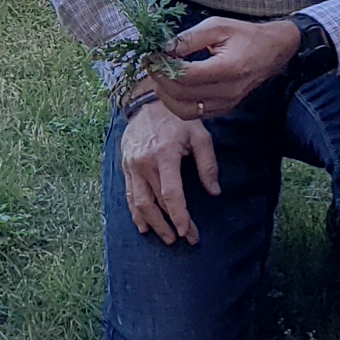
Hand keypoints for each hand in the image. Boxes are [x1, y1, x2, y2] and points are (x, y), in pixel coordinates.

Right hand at [118, 100, 220, 244]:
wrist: (147, 100)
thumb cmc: (178, 117)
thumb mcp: (200, 135)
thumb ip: (208, 164)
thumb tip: (214, 191)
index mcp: (164, 155)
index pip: (171, 194)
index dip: (179, 216)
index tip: (187, 232)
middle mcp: (144, 163)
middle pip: (156, 202)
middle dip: (170, 224)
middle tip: (182, 239)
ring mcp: (132, 165)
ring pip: (139, 202)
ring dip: (152, 223)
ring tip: (165, 237)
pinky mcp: (125, 165)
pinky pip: (129, 193)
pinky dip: (135, 212)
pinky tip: (143, 225)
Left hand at [152, 15, 300, 119]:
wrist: (273, 50)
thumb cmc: (246, 35)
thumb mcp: (217, 26)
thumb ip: (189, 38)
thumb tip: (163, 49)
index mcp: (227, 68)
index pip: (185, 76)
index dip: (163, 68)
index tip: (152, 57)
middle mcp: (227, 91)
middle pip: (181, 95)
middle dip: (160, 81)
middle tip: (151, 66)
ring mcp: (226, 103)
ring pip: (184, 111)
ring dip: (166, 96)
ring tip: (159, 77)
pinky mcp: (224, 109)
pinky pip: (194, 114)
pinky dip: (177, 103)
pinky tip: (173, 87)